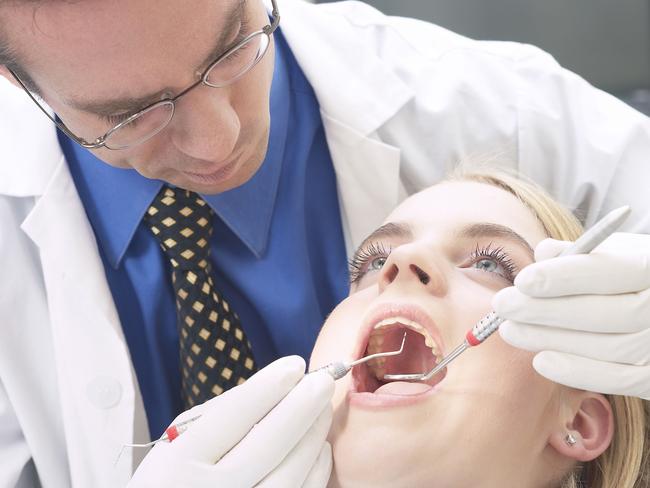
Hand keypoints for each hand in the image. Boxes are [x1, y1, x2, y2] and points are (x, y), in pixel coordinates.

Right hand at [127, 356, 333, 487]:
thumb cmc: (173, 477)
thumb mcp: (177, 442)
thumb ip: (221, 413)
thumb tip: (278, 383)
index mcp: (178, 465)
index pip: (233, 416)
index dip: (269, 387)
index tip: (295, 365)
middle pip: (268, 445)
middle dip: (302, 407)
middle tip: (324, 380)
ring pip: (290, 473)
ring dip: (313, 435)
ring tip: (323, 409)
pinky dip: (316, 468)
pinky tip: (319, 446)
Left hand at [493, 232, 649, 398]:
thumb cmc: (636, 278)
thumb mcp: (620, 253)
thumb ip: (582, 253)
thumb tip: (542, 254)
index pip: (606, 272)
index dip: (561, 278)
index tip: (522, 281)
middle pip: (600, 314)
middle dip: (544, 311)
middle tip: (502, 306)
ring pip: (602, 347)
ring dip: (549, 339)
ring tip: (510, 330)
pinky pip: (617, 380)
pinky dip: (576, 372)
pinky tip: (540, 361)